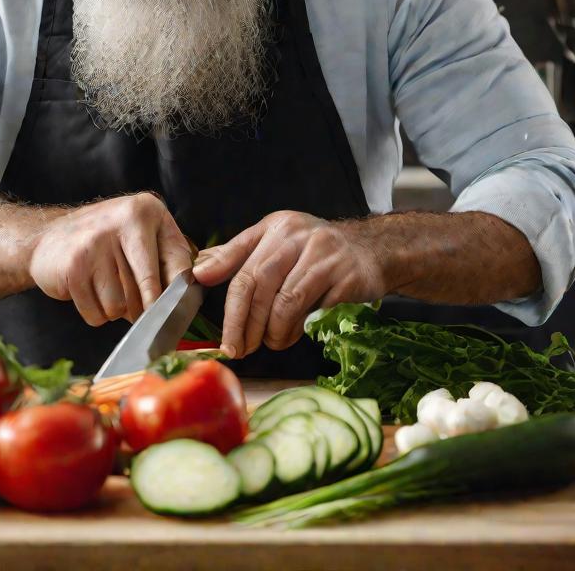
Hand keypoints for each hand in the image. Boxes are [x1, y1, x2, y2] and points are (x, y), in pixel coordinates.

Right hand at [30, 193, 193, 326]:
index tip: (175, 315)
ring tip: (105, 288)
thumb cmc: (109, 243)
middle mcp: (122, 220)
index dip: (176, 296)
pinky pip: (96, 314)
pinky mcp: (73, 266)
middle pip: (148, 292)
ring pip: (120, 306)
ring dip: (114, 310)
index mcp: (146, 209)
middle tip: (137, 310)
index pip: (176, 266)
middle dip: (142, 310)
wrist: (49, 236)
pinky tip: (88, 292)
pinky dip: (95, 314)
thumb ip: (171, 260)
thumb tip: (188, 298)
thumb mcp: (146, 236)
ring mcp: (95, 242)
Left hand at [191, 212, 387, 358]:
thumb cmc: (316, 251)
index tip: (211, 321)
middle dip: (243, 322)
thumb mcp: (277, 241)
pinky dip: (296, 330)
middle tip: (237, 347)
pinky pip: (313, 312)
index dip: (222, 292)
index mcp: (276, 227)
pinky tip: (293, 335)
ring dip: (271, 331)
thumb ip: (239, 255)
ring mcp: (324, 255)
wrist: (373, 249)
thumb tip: (201, 269)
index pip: (240, 261)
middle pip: (258, 283)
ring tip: (269, 342)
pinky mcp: (346, 278)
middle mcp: (298, 236)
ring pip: (284, 302)